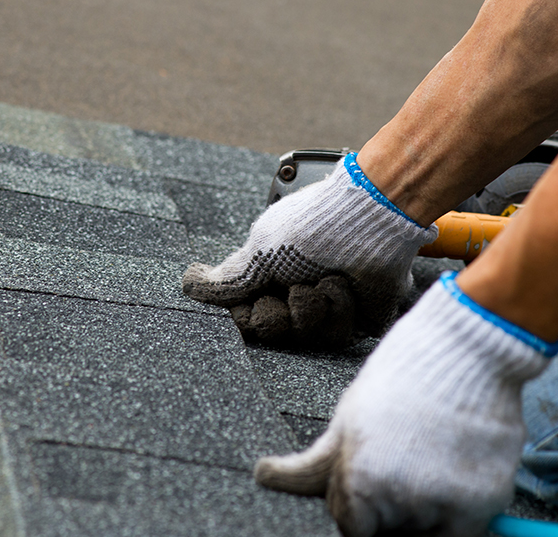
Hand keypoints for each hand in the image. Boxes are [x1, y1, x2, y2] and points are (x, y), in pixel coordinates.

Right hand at [183, 154, 436, 345]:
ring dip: (313, 306)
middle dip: (282, 314)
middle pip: (274, 333)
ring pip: (306, 337)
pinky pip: (339, 335)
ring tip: (325, 279)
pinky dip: (340, 307)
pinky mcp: (360, 317)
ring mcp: (329, 307)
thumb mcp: (260, 251)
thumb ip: (227, 278)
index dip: (250, 315)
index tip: (258, 297)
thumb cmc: (313, 227)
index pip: (247, 319)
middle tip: (293, 289)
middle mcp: (298, 292)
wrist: (368, 220)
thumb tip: (189, 284)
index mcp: (272, 276)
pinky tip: (344, 284)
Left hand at [253, 273, 555, 536]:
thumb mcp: (349, 417)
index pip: (351, 526)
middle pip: (389, 529)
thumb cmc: (404, 375)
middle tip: (408, 457)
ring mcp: (444, 503)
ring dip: (428, 505)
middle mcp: (399, 500)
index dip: (361, 500)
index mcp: (359, 481)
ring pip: (426, 529)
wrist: (469, 348)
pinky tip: (455, 463)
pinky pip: (463, 529)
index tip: (376, 472)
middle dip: (394, 506)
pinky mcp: (484, 502)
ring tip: (433, 452)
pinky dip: (461, 507)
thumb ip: (314, 464)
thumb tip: (263, 477)